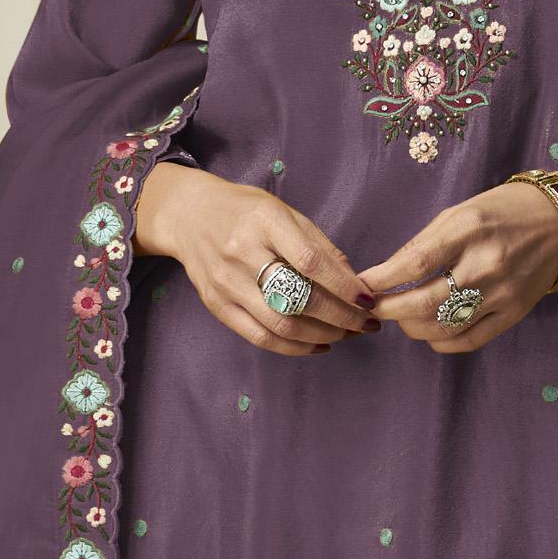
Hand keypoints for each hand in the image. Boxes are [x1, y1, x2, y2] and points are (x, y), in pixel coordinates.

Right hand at [135, 163, 377, 355]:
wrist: (190, 216)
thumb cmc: (245, 211)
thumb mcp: (284, 212)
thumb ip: (318, 244)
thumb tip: (354, 281)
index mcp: (264, 222)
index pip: (310, 261)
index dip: (343, 285)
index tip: (368, 299)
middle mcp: (242, 253)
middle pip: (298, 297)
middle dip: (340, 317)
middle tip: (365, 323)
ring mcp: (226, 283)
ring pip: (281, 323)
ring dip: (322, 335)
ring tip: (347, 334)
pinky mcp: (217, 305)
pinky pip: (260, 337)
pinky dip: (295, 347)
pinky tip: (319, 345)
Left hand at [354, 180, 557, 353]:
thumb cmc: (502, 211)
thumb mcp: (459, 213)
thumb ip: (423, 244)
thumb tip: (385, 275)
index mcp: (468, 229)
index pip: (414, 263)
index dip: (381, 280)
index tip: (361, 286)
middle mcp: (486, 263)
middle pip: (425, 303)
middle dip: (389, 310)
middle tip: (372, 309)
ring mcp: (502, 292)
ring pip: (443, 327)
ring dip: (412, 327)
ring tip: (402, 317)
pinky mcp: (514, 313)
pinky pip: (468, 340)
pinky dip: (440, 341)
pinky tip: (430, 330)